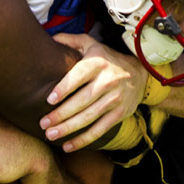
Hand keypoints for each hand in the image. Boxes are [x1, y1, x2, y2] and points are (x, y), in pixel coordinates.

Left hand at [40, 33, 146, 151]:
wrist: (140, 73)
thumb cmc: (106, 59)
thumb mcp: (91, 44)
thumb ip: (69, 41)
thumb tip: (48, 38)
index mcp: (97, 63)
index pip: (79, 76)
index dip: (64, 88)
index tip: (48, 100)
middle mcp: (108, 81)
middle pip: (82, 101)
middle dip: (61, 114)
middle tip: (43, 123)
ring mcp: (115, 99)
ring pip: (89, 117)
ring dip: (69, 128)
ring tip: (50, 134)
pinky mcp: (120, 113)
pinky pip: (100, 129)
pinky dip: (84, 139)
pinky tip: (68, 145)